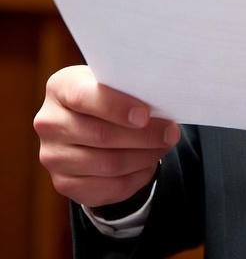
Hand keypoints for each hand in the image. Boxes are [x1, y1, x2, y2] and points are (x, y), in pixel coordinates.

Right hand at [34, 65, 179, 209]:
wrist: (86, 118)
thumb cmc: (106, 92)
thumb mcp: (112, 80)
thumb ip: (128, 87)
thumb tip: (162, 103)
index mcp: (60, 87)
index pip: (85, 98)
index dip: (116, 107)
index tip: (144, 115)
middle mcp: (50, 123)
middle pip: (101, 136)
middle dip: (143, 136)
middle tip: (171, 132)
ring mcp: (53, 157)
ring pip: (107, 165)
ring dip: (144, 157)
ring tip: (165, 146)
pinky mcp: (64, 184)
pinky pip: (106, 188)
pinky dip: (135, 178)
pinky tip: (149, 164)